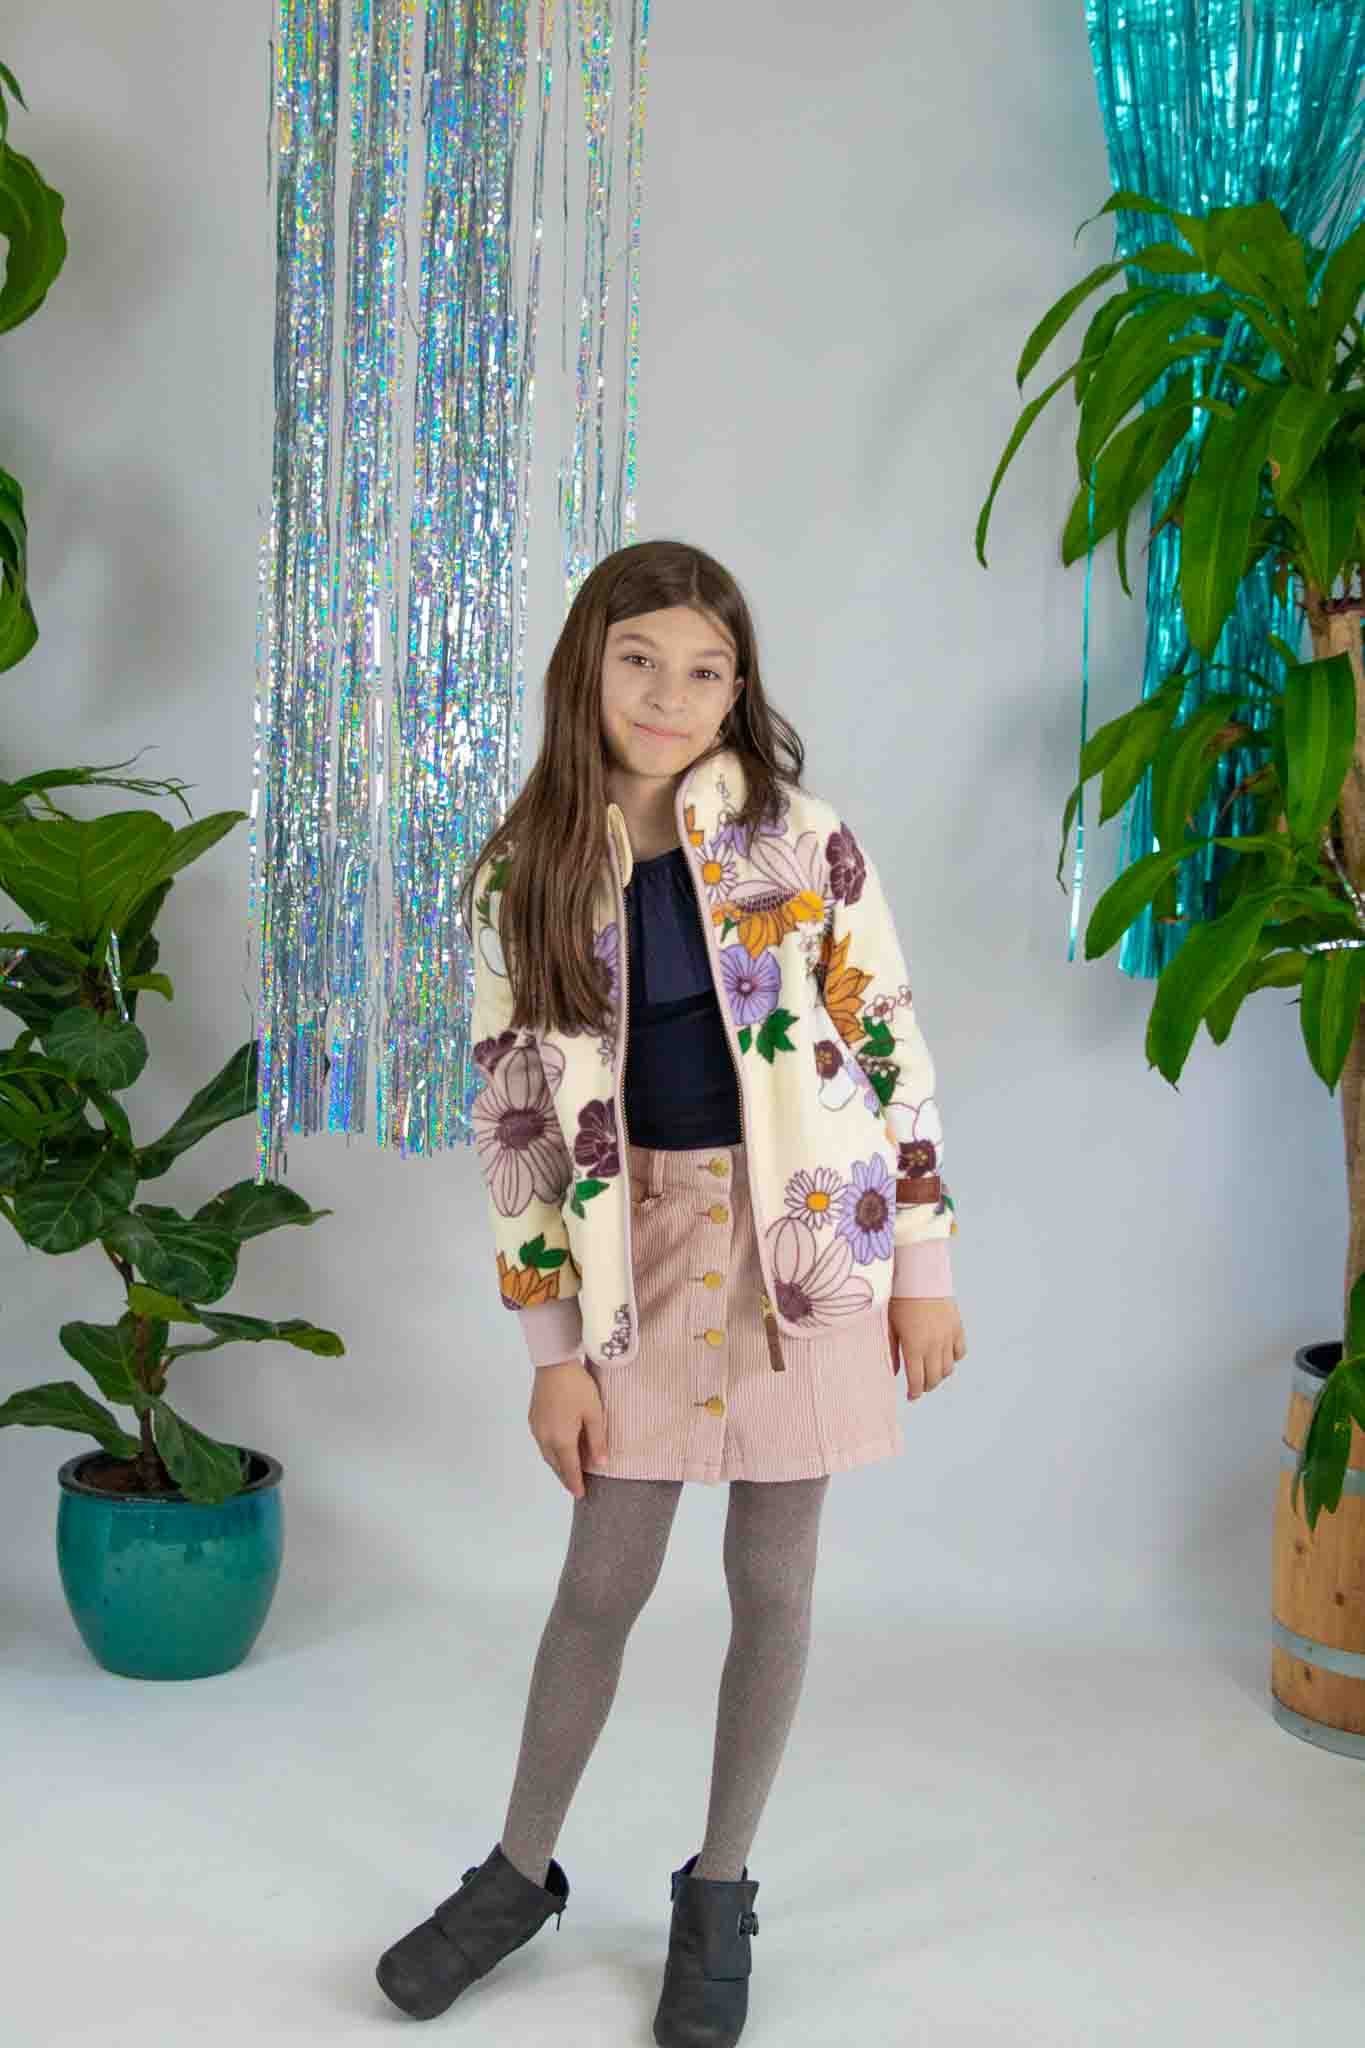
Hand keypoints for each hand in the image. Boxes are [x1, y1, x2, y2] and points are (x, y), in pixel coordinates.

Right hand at [528, 1359, 607, 1497]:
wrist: (553, 1363)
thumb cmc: (577, 1387)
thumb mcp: (594, 1413)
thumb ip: (597, 1440)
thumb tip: (601, 1464)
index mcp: (561, 1440)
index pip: (569, 1469)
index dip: (575, 1483)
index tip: (580, 1494)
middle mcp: (545, 1438)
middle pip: (555, 1464)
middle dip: (565, 1476)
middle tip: (575, 1485)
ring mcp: (537, 1428)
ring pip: (547, 1454)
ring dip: (557, 1464)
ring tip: (568, 1469)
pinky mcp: (533, 1418)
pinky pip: (542, 1443)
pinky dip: (551, 1452)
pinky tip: (558, 1448)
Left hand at [888, 1296, 964, 1400]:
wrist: (921, 1275)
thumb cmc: (900, 1300)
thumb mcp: (890, 1325)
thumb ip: (891, 1351)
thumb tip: (894, 1372)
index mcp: (914, 1346)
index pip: (917, 1380)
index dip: (914, 1393)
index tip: (911, 1397)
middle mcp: (933, 1345)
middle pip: (934, 1378)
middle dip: (926, 1386)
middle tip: (920, 1386)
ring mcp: (947, 1337)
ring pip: (948, 1368)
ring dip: (939, 1374)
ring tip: (931, 1372)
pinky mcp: (957, 1327)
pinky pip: (960, 1352)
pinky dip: (954, 1358)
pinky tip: (945, 1356)